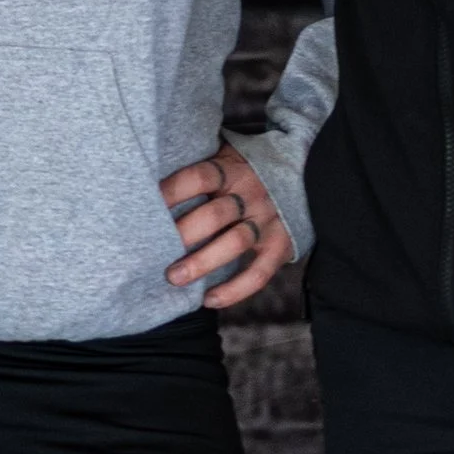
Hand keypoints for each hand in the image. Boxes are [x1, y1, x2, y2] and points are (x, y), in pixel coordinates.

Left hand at [161, 146, 293, 307]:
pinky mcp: (281, 245)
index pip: (199, 177)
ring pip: (234, 243)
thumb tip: (150, 171)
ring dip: (203, 263)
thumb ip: (200, 162)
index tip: (147, 206)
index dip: (173, 191)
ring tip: (175, 277)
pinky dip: (234, 290)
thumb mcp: (227, 154)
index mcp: (232, 169)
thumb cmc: (249, 167)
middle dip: (184, 234)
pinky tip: (208, 299)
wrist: (305, 171)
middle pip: (214, 215)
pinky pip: (259, 273)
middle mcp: (251, 194)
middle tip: (154, 252)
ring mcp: (267, 221)